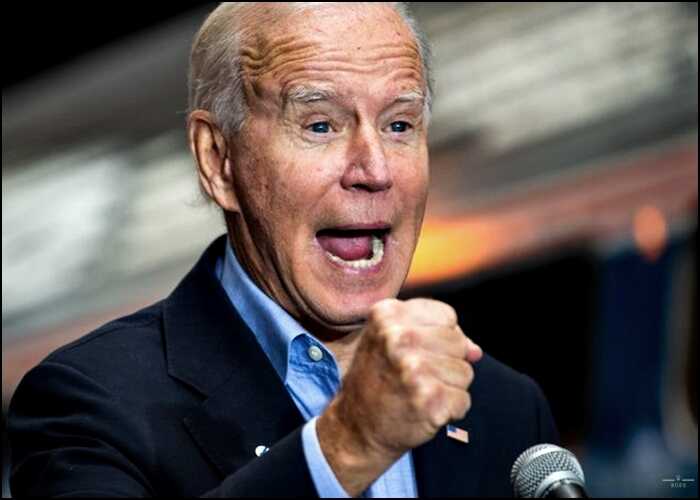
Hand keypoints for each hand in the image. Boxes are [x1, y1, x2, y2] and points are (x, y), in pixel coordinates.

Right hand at [317, 298, 481, 495]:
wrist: (355, 427)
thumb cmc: (375, 379)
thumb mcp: (390, 341)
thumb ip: (436, 334)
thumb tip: (476, 352)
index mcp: (388, 314)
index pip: (447, 316)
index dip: (438, 336)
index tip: (414, 352)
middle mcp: (399, 337)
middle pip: (459, 343)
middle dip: (446, 362)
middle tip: (414, 376)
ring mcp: (415, 369)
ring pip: (465, 372)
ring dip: (448, 387)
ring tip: (417, 392)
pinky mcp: (430, 400)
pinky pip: (464, 400)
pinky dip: (449, 410)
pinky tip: (423, 409)